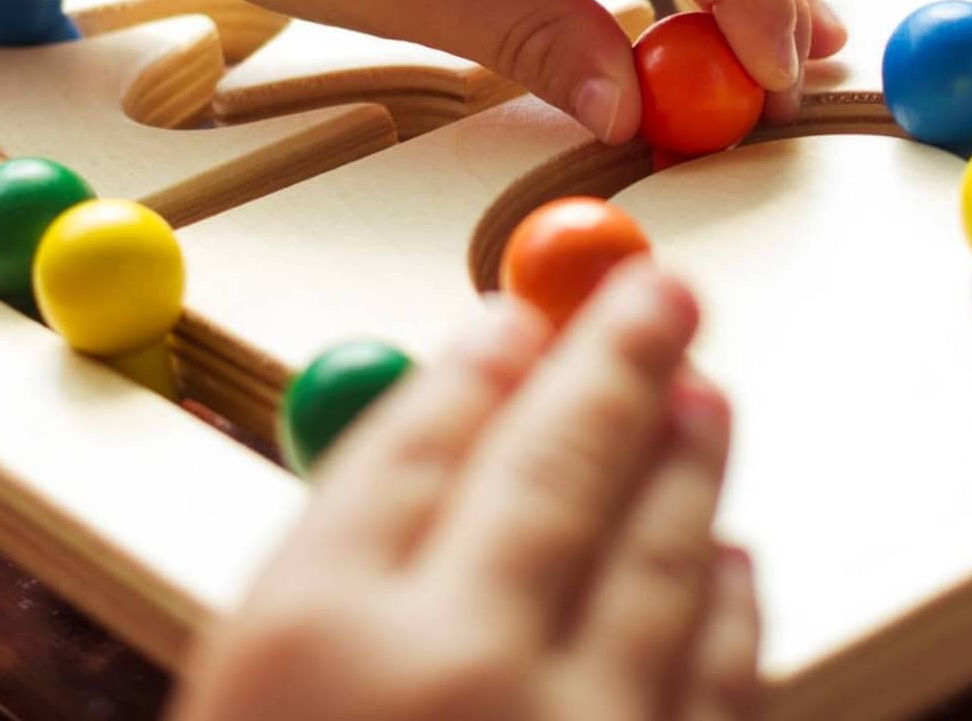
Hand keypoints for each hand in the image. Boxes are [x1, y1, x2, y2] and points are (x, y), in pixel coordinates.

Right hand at [170, 262, 759, 720]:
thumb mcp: (244, 697)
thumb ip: (317, 594)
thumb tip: (445, 446)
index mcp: (310, 634)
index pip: (413, 448)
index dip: (477, 369)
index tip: (515, 316)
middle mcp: (453, 669)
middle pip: (553, 467)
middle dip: (615, 361)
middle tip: (658, 290)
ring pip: (655, 558)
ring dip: (687, 464)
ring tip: (705, 396)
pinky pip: (717, 678)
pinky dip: (725, 609)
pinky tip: (727, 563)